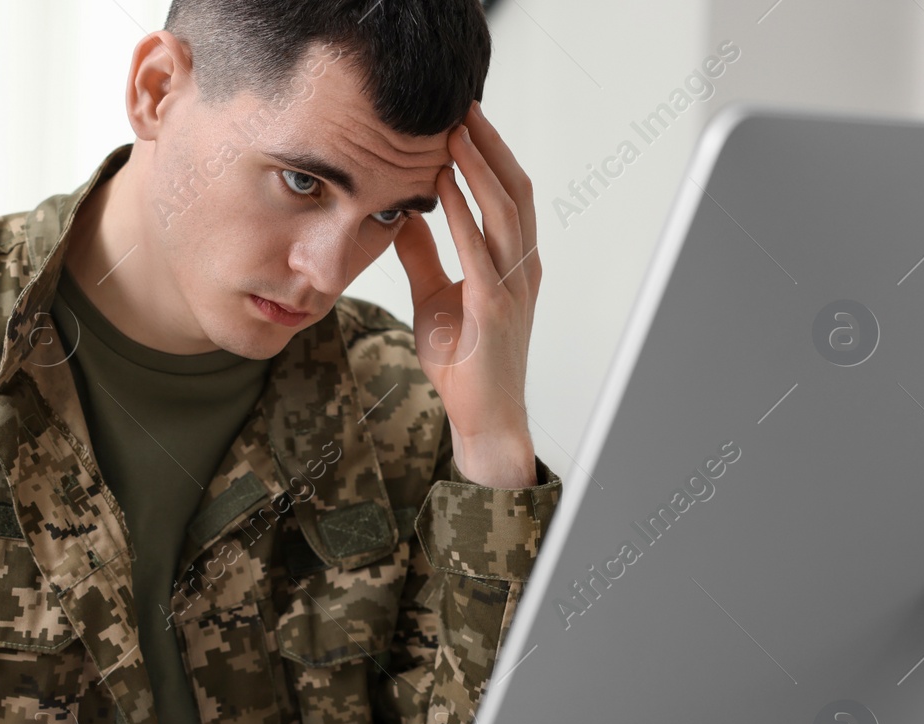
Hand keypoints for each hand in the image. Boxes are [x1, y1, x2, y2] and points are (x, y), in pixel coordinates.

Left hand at [394, 101, 540, 488]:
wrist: (481, 416)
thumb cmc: (463, 361)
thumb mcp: (434, 297)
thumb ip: (423, 256)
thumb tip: (402, 217)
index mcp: (512, 262)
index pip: (509, 194)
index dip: (490, 154)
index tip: (464, 119)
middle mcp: (521, 267)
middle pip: (515, 189)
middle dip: (489, 145)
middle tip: (463, 106)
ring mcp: (513, 286)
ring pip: (506, 210)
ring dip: (479, 167)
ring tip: (454, 132)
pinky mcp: (495, 309)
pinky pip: (480, 251)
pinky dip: (462, 214)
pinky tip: (442, 188)